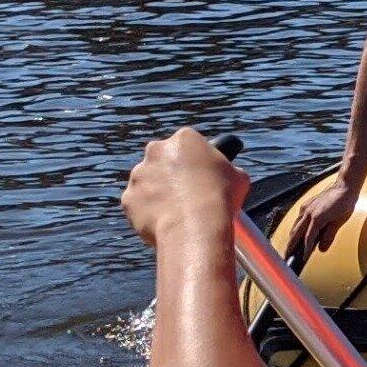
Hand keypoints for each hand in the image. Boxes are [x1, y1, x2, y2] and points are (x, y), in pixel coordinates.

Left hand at [121, 129, 249, 253]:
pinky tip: (164, 222)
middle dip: (171, 173)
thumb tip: (228, 176)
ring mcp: (139, 175)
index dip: (195, 161)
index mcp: (184, 139)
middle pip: (162, 159)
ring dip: (157, 192)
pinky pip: (137, 204)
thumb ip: (227, 170)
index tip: (200, 175)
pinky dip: (147, 212)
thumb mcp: (238, 177)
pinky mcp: (128, 199)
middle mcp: (156, 151)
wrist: (196, 227)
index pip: (188, 144)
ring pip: (147, 182)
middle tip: (186, 192)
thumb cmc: (220, 199)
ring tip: (175, 212)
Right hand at [286, 170, 363, 254]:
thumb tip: (322, 249)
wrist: (344, 185)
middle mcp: (308, 212)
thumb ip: (329, 236)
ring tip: (290, 248)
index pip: (308, 239)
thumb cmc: (344, 202)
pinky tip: (297, 233)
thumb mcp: (339, 222)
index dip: (305, 250)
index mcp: (317, 218)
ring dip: (292, 238)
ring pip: (295, 226)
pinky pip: (298, 219)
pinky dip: (296, 228)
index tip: (303, 258)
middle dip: (290, 246)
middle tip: (287, 257)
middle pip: (295, 233)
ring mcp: (306, 208)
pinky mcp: (306, 205)